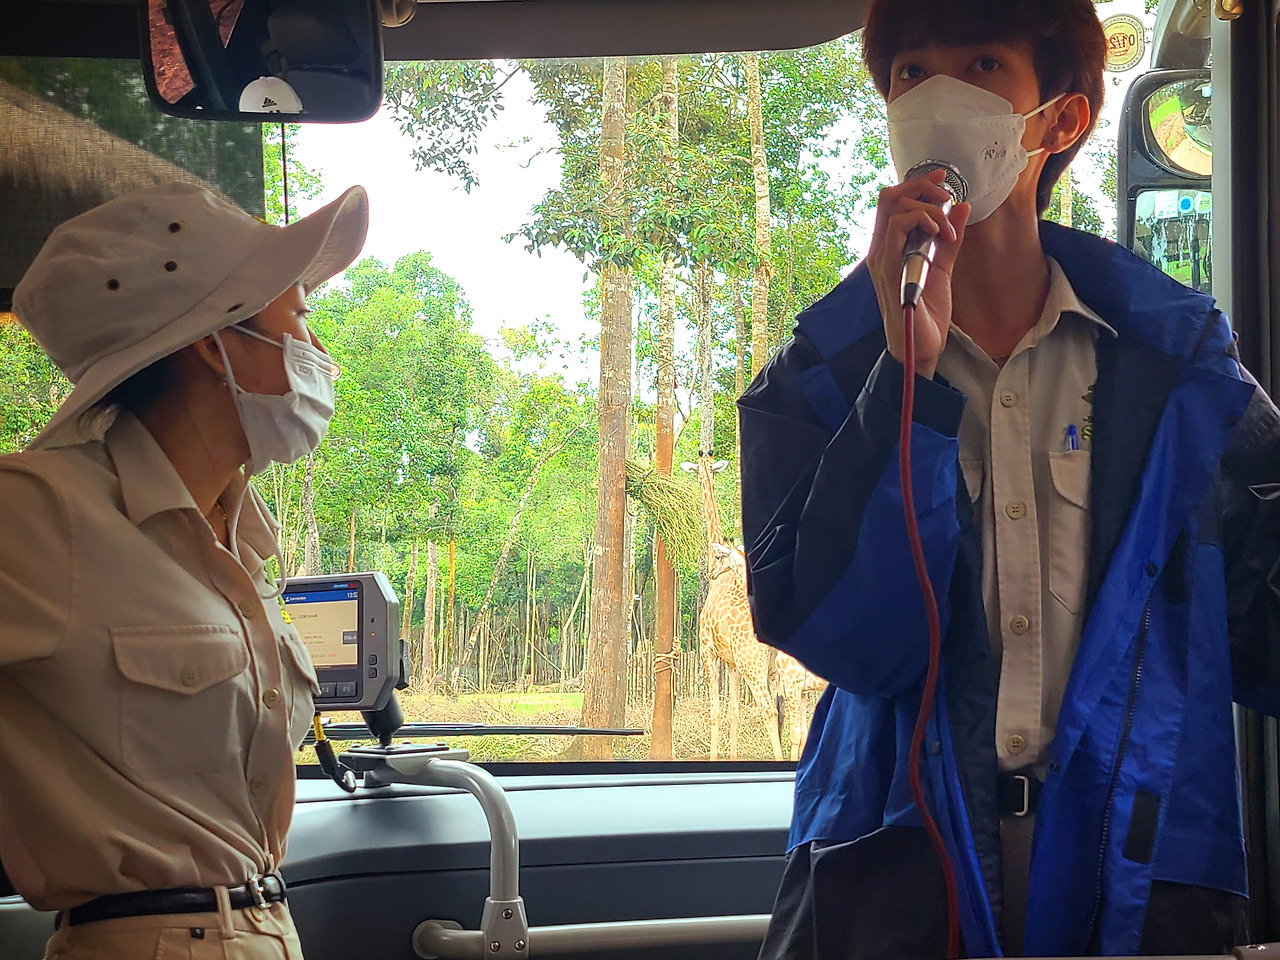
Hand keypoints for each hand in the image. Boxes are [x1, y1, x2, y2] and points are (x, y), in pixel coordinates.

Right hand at [865, 169, 970, 379]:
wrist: (921, 345)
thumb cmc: (927, 312)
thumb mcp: (943, 267)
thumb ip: (950, 239)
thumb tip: (962, 208)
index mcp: (891, 247)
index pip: (895, 201)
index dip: (918, 183)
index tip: (944, 179)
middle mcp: (881, 248)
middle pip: (889, 196)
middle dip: (921, 187)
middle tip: (946, 196)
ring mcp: (882, 257)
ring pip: (894, 206)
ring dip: (928, 208)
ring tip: (946, 227)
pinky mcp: (889, 267)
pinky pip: (898, 227)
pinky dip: (922, 220)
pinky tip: (939, 233)